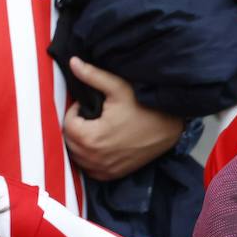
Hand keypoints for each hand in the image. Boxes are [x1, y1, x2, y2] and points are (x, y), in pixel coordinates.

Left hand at [62, 57, 184, 179]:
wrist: (169, 128)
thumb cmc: (144, 107)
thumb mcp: (118, 88)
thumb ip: (92, 75)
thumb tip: (72, 62)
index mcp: (92, 138)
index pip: (67, 125)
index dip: (75, 112)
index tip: (88, 105)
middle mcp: (94, 158)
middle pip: (70, 142)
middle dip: (76, 127)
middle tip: (91, 116)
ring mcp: (104, 169)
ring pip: (77, 156)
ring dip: (80, 143)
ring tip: (95, 129)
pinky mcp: (112, 175)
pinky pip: (89, 169)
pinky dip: (90, 158)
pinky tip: (101, 145)